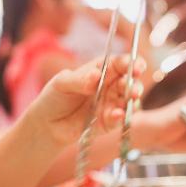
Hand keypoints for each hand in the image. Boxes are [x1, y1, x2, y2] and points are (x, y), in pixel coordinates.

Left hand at [26, 55, 140, 146]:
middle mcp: (111, 87)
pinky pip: (120, 120)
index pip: (120, 64)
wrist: (48, 123)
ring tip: (131, 99)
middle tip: (134, 89)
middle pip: (129, 82)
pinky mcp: (109, 122)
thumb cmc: (55, 97)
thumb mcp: (62, 83)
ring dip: (133, 101)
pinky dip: (121, 117)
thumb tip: (96, 75)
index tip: (137, 66)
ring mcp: (112, 105)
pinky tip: (117, 114)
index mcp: (102, 70)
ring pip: (130, 101)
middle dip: (135, 84)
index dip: (132, 63)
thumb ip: (79, 80)